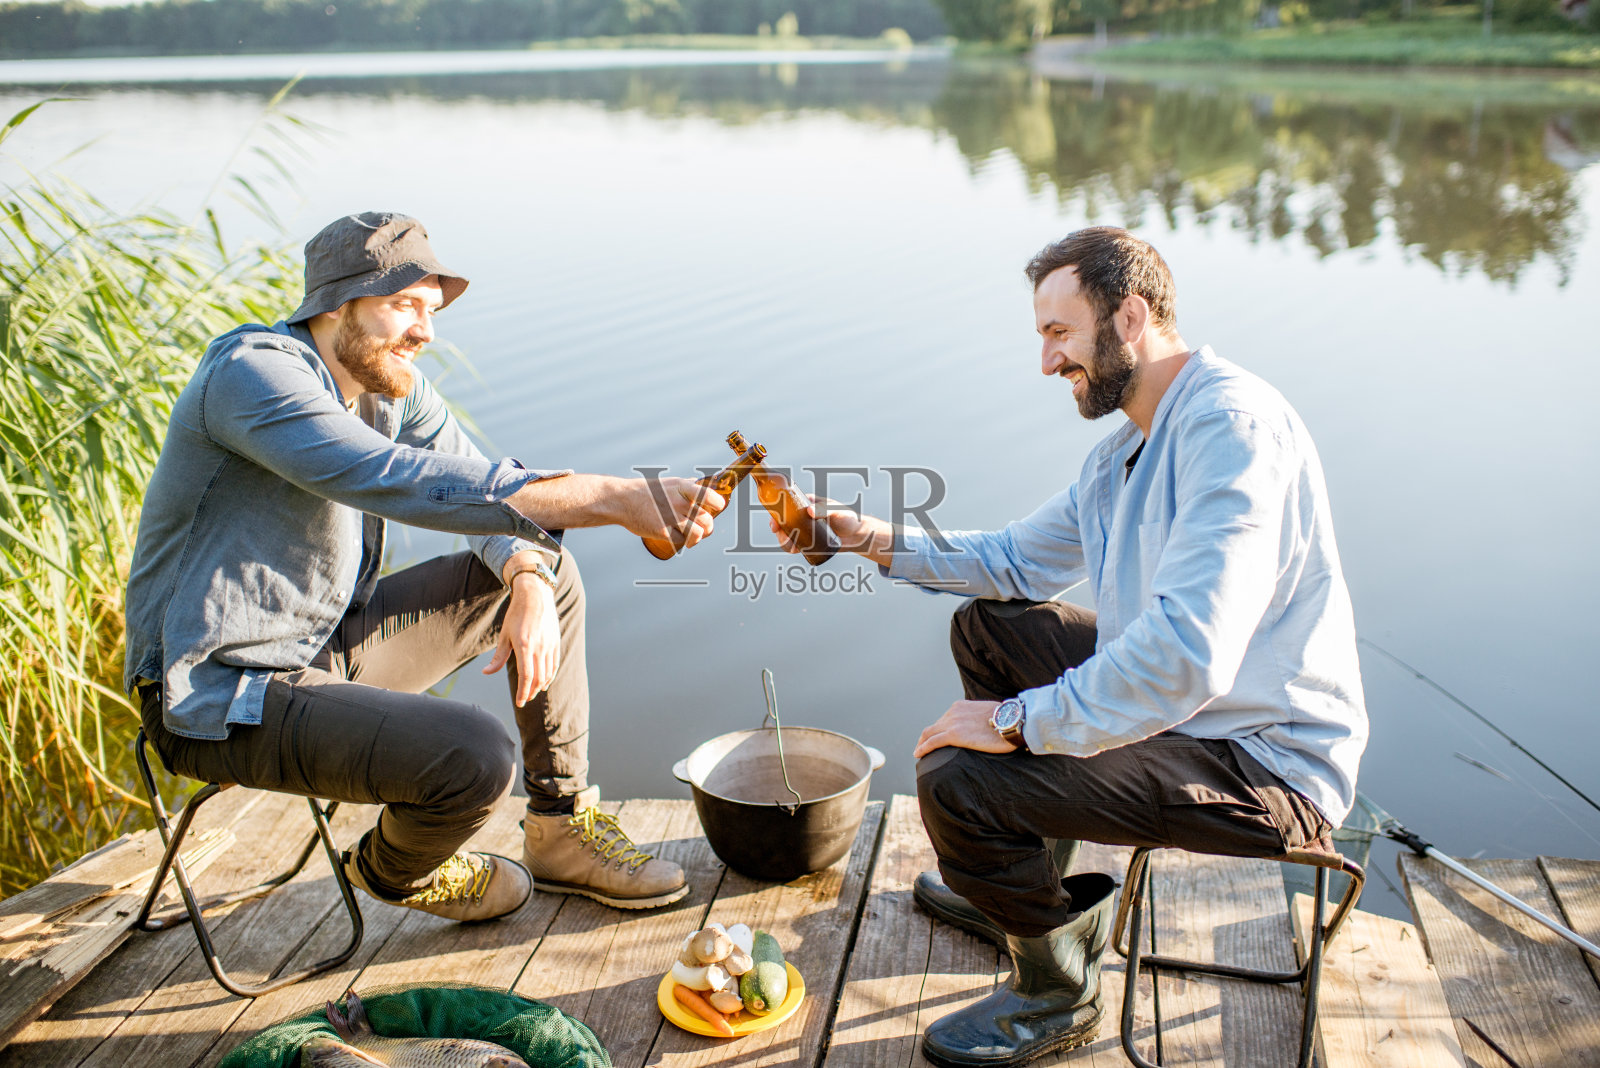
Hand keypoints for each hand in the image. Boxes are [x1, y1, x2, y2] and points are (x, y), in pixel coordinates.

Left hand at [482, 574, 559, 703]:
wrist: (535, 595)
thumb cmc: (516, 615)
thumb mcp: (504, 635)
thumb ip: (498, 657)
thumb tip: (486, 673)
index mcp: (524, 646)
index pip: (526, 676)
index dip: (523, 692)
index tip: (519, 702)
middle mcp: (539, 647)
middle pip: (538, 678)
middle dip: (531, 692)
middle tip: (525, 699)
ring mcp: (549, 645)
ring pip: (548, 673)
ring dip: (541, 686)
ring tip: (533, 692)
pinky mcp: (556, 642)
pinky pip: (554, 664)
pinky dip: (550, 676)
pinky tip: (545, 681)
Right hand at [628, 476, 724, 550]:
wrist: (622, 501)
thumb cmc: (647, 492)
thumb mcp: (668, 483)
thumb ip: (686, 485)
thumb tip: (700, 483)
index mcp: (682, 487)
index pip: (708, 495)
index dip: (718, 503)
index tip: (718, 507)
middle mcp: (678, 501)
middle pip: (706, 518)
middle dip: (708, 526)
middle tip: (704, 528)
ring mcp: (670, 517)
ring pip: (698, 533)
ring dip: (698, 538)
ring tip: (694, 539)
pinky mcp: (662, 531)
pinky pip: (681, 541)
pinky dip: (681, 542)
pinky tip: (678, 539)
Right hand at [771, 496, 889, 565]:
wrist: (856, 535)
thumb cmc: (848, 518)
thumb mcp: (837, 511)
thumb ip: (825, 510)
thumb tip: (810, 512)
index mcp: (807, 504)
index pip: (787, 505)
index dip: (776, 512)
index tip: (774, 521)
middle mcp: (803, 516)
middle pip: (784, 521)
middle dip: (778, 529)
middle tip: (780, 534)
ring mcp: (805, 529)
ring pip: (787, 534)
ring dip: (783, 540)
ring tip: (790, 545)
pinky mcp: (809, 541)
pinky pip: (795, 545)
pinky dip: (791, 548)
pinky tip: (793, 550)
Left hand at [912, 700, 1009, 759]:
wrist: (1013, 721)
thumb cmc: (1007, 720)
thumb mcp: (988, 715)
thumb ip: (979, 720)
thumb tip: (983, 729)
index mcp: (962, 706)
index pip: (945, 719)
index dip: (938, 729)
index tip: (935, 737)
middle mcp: (954, 712)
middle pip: (934, 725)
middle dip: (926, 737)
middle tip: (922, 747)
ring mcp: (953, 722)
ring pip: (930, 733)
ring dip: (922, 743)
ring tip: (919, 752)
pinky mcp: (954, 735)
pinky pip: (932, 742)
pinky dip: (923, 748)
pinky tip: (918, 754)